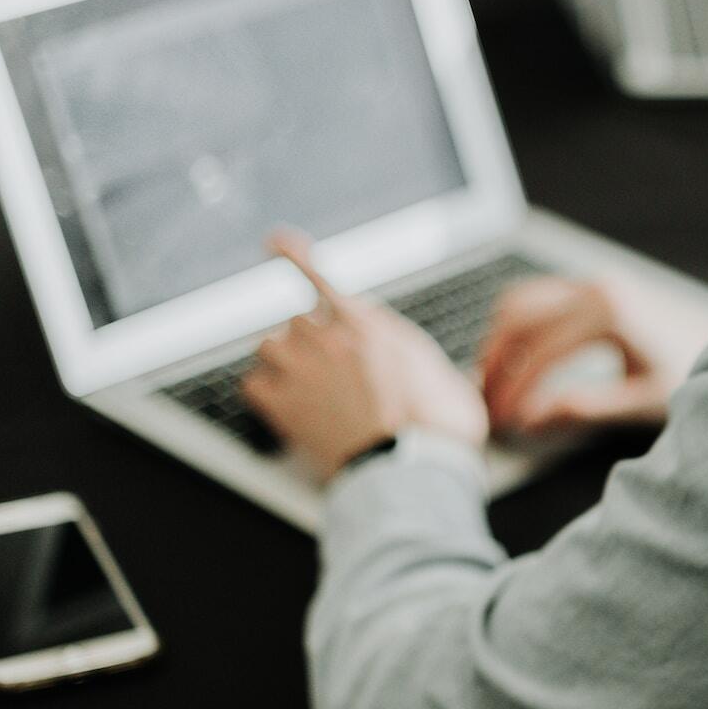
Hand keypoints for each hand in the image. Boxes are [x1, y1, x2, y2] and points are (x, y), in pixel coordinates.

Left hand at [243, 234, 488, 479]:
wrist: (413, 467)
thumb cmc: (439, 428)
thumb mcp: (450, 380)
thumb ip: (434, 365)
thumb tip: (454, 376)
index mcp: (371, 325)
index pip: (320, 278)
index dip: (295, 256)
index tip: (276, 240)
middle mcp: (331, 338)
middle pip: (298, 320)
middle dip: (310, 342)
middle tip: (329, 372)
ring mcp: (303, 369)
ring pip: (269, 346)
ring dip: (283, 363)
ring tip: (304, 388)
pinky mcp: (283, 404)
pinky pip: (254, 384)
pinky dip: (265, 393)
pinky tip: (284, 405)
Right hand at [478, 275, 707, 434]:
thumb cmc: (692, 370)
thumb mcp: (645, 399)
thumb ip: (588, 409)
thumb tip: (534, 420)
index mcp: (610, 313)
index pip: (542, 353)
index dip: (517, 392)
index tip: (505, 423)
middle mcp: (596, 287)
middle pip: (518, 319)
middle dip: (496, 366)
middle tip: (488, 407)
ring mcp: (591, 281)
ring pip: (519, 302)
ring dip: (498, 343)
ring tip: (493, 387)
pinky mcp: (590, 286)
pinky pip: (535, 297)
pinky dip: (515, 328)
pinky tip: (512, 362)